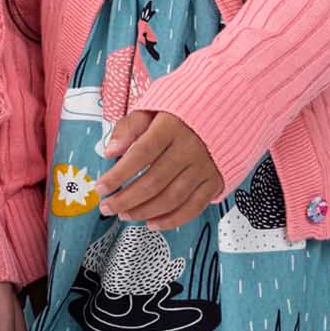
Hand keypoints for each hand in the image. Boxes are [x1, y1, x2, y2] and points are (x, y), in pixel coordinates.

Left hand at [95, 110, 223, 229]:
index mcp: (171, 126)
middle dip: (126, 199)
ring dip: (144, 212)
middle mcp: (190, 147)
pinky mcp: (216, 180)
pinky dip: (172, 220)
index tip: (101, 187)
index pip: (140, 154)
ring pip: (172, 198)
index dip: (119, 174)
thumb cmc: (182, 111)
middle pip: (154, 181)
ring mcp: (205, 166)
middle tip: (107, 207)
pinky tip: (152, 223)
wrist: (228, 108)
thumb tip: (109, 151)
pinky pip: (194, 207)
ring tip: (124, 215)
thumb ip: (129, 127)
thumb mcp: (153, 107)